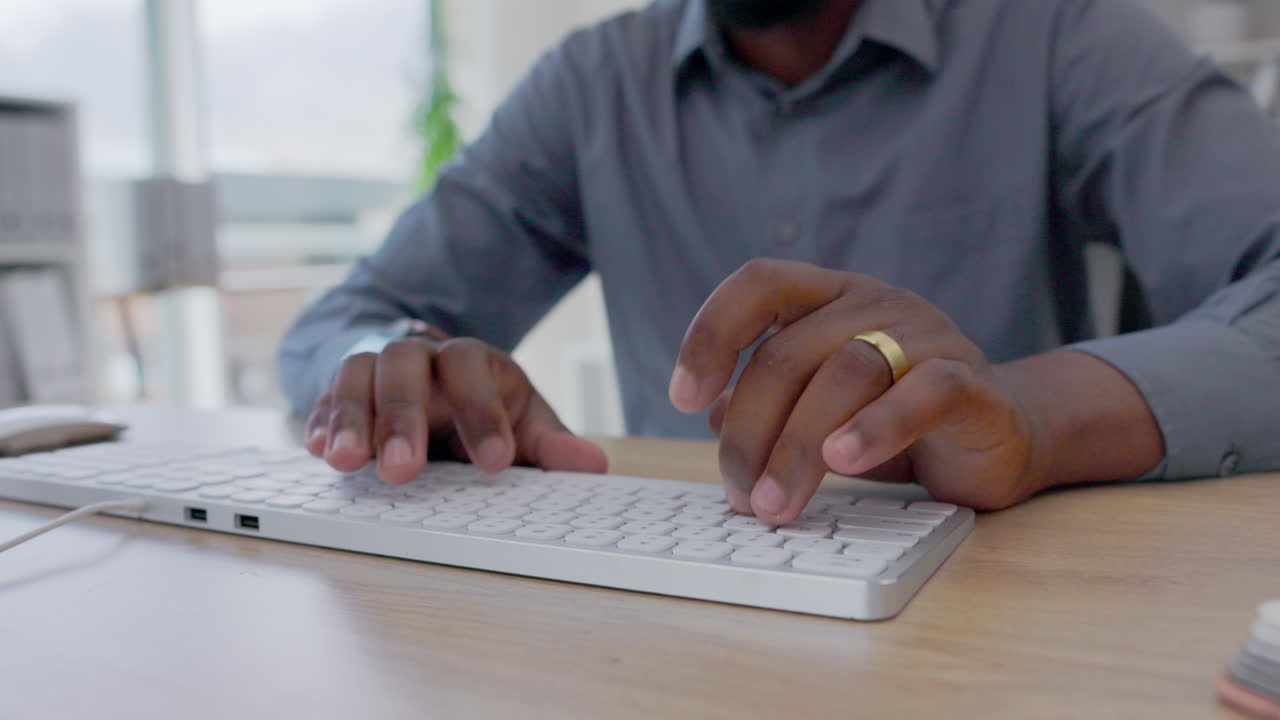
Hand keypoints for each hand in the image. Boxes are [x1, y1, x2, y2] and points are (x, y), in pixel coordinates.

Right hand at [305, 335, 607, 483]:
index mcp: (470, 359)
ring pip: (354, 375)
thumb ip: (549, 444)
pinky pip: (320, 398)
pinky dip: (318, 422)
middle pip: (403, 367)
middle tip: (403, 471)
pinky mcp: (337, 392)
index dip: (482, 413)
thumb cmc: (479, 403)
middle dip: (402, 418)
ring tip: (344, 461)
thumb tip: (592, 465)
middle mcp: (417, 355)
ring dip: (349, 418)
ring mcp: (372, 369)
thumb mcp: (521, 420)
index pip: (472, 369)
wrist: (428, 373)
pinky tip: (316, 450)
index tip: (495, 463)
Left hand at [669, 259, 1050, 524]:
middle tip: (739, 494)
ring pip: (848, 371)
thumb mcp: (820, 410)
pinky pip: (925, 391)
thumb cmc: (895, 419)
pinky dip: (879, 426)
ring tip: (775, 503)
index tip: (681, 397)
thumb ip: (771, 405)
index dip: (711, 333)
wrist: (1003, 434)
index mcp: (830, 297)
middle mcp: (876, 303)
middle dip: (751, 430)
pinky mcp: (972, 380)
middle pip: (790, 351)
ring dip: (798, 446)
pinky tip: (845, 461)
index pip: (759, 284)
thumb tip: (716, 419)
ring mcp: (928, 335)